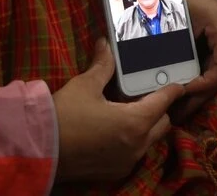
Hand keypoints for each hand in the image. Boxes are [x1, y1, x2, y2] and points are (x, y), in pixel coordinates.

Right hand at [53, 38, 184, 182]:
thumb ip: (102, 66)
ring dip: (147, 126)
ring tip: (131, 111)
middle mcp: (137, 145)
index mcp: (135, 122)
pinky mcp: (114, 173)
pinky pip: (135, 154)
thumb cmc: (63, 116)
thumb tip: (105, 44)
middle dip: (160, 108)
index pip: (164, 101)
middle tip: (146, 95)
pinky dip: (134, 141)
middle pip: (163, 123)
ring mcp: (127, 162)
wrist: (37, 152)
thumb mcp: (85, 86)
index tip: (178, 82)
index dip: (172, 89)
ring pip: (150, 140)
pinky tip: (117, 131)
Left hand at [174, 0, 216, 120]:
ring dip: (198, 91)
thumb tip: (161, 86)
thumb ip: (168, 51)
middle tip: (176, 113)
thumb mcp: (168, 20)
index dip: (204, 87)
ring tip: (176, 109)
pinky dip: (199, 79)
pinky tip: (182, 93)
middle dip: (199, 95)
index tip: (181, 94)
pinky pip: (214, 63)